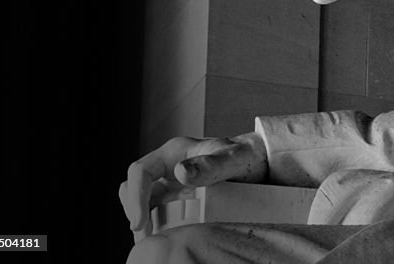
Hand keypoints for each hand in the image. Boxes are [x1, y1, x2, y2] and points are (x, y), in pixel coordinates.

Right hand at [119, 132, 266, 240]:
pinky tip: (164, 239)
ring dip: (141, 221)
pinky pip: (157, 212)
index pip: (140, 171)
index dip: (135, 196)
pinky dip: (155, 226)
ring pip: (142, 201)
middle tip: (144, 236)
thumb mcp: (233, 159)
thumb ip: (210, 165)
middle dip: (133, 210)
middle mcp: (168, 167)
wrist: (260, 163)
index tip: (139, 222)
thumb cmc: (247, 156)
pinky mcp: (178, 198)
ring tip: (151, 241)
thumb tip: (180, 172)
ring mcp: (171, 183)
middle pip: (133, 186)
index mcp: (174, 152)